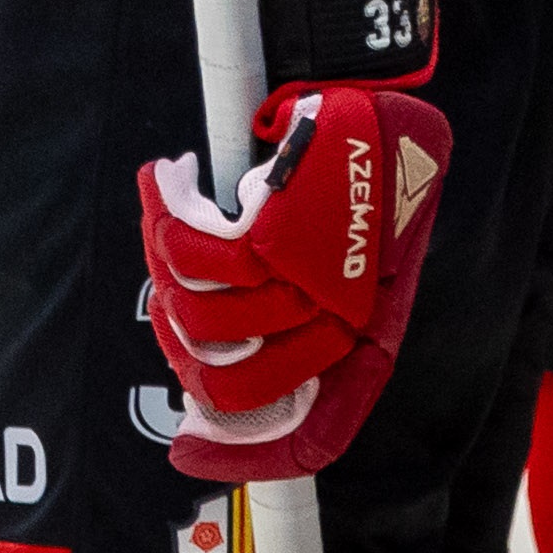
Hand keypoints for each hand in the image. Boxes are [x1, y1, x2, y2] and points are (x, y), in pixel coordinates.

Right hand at [136, 0, 449, 481]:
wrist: (385, 99)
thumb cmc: (364, 179)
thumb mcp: (351, 265)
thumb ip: (291, 322)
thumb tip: (209, 385)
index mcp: (367, 340)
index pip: (310, 434)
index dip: (242, 453)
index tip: (189, 447)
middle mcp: (343, 322)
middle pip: (227, 385)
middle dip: (184, 343)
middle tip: (176, 282)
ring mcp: (312, 283)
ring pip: (198, 319)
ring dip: (169, 263)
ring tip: (177, 213)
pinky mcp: (280, 235)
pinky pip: (188, 255)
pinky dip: (166, 216)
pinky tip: (171, 181)